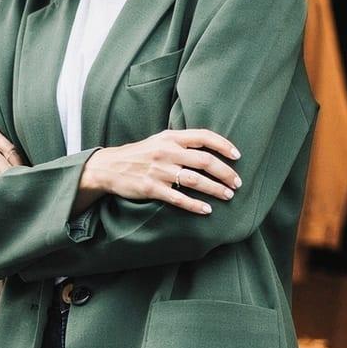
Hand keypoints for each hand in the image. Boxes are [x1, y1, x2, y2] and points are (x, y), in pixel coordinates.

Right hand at [84, 129, 240, 214]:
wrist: (109, 167)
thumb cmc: (139, 155)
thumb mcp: (159, 141)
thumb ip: (182, 142)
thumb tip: (210, 147)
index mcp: (171, 138)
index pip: (204, 137)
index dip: (224, 146)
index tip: (237, 156)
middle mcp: (166, 152)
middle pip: (204, 161)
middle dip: (225, 173)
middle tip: (237, 183)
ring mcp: (159, 171)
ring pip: (195, 180)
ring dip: (215, 189)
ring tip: (228, 195)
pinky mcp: (151, 189)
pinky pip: (178, 198)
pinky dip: (195, 205)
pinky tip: (206, 210)